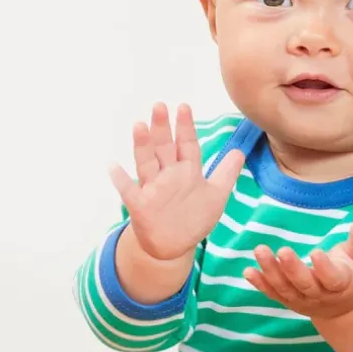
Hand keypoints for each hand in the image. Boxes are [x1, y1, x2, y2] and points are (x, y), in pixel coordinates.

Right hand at [110, 103, 243, 261]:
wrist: (173, 246)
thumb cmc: (194, 217)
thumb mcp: (216, 195)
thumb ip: (226, 173)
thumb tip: (239, 151)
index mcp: (186, 170)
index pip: (186, 144)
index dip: (185, 127)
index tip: (184, 106)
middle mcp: (168, 175)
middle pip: (164, 147)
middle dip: (162, 128)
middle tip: (159, 106)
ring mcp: (152, 188)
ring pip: (146, 162)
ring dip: (142, 145)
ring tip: (139, 125)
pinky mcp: (139, 204)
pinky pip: (128, 190)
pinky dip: (120, 179)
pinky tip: (112, 165)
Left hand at [243, 220, 352, 320]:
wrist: (345, 309)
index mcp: (340, 285)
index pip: (332, 279)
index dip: (324, 268)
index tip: (316, 252)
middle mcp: (319, 296)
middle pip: (304, 284)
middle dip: (292, 268)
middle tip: (283, 250)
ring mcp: (301, 300)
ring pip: (284, 288)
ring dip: (270, 271)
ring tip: (260, 251)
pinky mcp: (288, 300)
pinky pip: (272, 293)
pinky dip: (259, 284)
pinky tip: (248, 271)